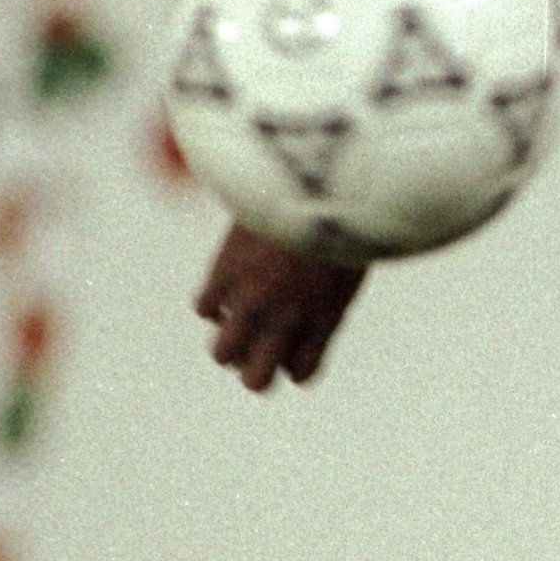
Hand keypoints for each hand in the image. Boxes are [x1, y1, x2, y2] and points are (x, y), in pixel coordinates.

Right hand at [195, 224, 366, 390]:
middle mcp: (287, 320)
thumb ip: (332, 294)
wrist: (319, 179)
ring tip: (239, 315)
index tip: (295, 345)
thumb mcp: (355, 260)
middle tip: (260, 344)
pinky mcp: (225, 272)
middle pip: (255, 380)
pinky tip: (227, 284)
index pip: (302, 373)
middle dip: (255, 370)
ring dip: (229, 340)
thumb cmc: (348, 214)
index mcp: (326, 320)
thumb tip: (309, 308)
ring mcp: (253, 300)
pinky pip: (204, 308)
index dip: (296, 363)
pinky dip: (213, 302)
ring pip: (222, 353)